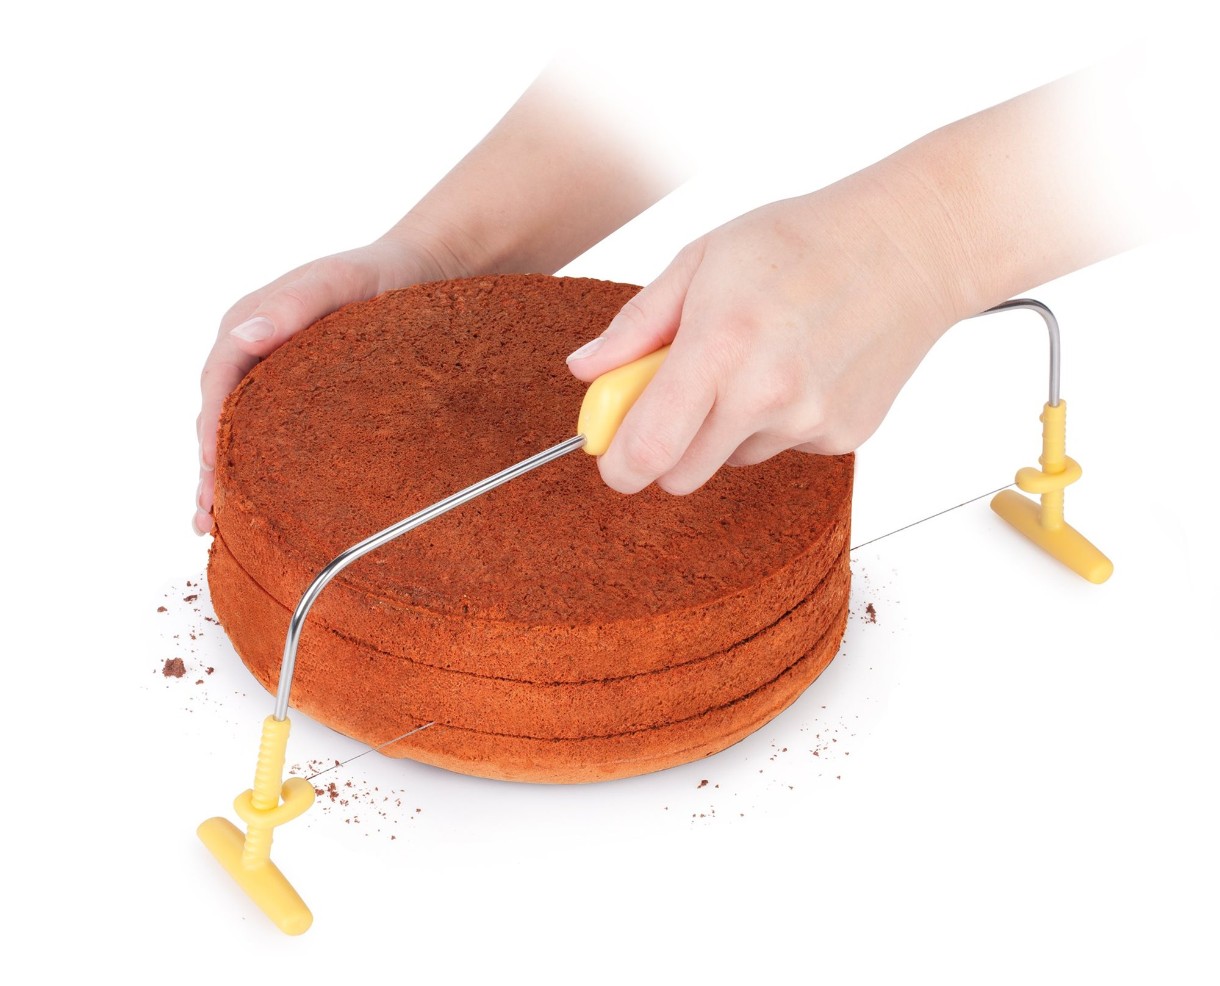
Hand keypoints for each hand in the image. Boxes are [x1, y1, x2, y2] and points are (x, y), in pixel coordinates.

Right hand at [194, 231, 457, 533]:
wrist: (420, 272)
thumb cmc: (380, 274)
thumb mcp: (339, 281)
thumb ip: (293, 305)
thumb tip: (245, 336)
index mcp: (249, 323)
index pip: (218, 381)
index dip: (210, 429)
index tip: (212, 471)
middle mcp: (251, 351)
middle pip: (218, 415)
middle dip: (210, 467)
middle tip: (208, 517)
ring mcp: (272, 376)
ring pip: (237, 432)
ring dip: (225, 477)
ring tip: (215, 526)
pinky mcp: (296, 396)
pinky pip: (268, 434)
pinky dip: (256, 469)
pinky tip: (253, 505)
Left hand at [565, 173, 969, 494]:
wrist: (910, 245)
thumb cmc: (801, 242)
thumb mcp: (703, 260)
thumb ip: (638, 324)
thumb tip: (586, 369)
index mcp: (719, 346)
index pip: (647, 450)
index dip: (617, 465)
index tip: (610, 456)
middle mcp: (766, 395)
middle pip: (680, 476)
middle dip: (665, 448)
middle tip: (679, 394)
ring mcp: (810, 422)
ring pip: (732, 459)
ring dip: (726, 426)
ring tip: (759, 359)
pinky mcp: (844, 436)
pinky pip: (782, 448)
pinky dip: (777, 421)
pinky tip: (802, 368)